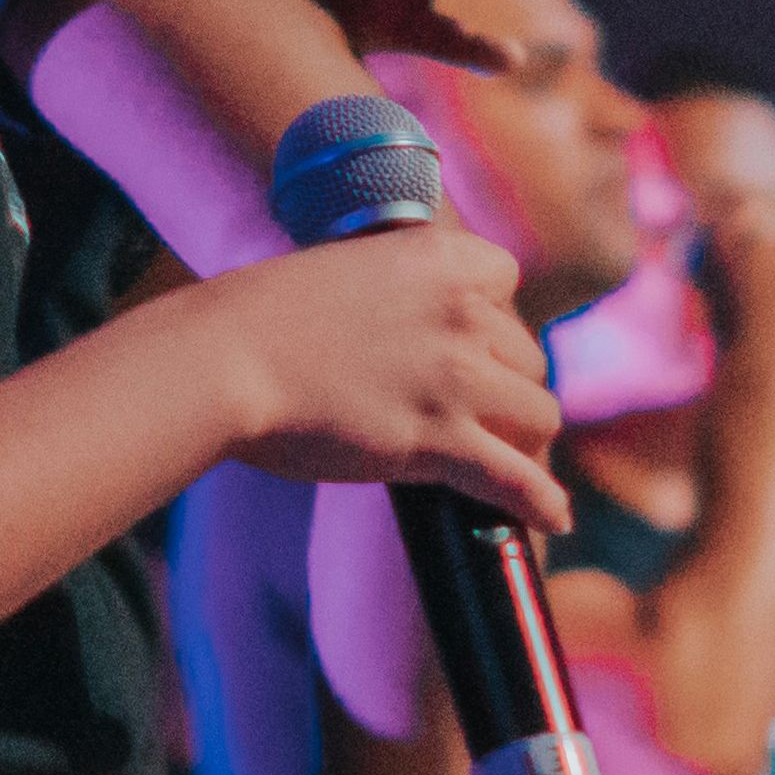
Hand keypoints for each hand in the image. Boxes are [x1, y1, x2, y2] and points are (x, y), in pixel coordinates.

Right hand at [217, 225, 570, 531]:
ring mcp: (459, 378)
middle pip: (529, 355)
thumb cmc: (258, 320)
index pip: (506, 276)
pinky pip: (520, 480)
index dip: (489, 311)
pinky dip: (541, 503)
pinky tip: (551, 518)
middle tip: (477, 411)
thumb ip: (392, 294)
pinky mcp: (443, 440)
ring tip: (508, 460)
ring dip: (524, 438)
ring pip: (540, 415)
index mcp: (436, 257)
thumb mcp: (339, 273)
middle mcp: (462, 312)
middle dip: (506, 384)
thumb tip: (411, 340)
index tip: (467, 336)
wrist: (223, 358)